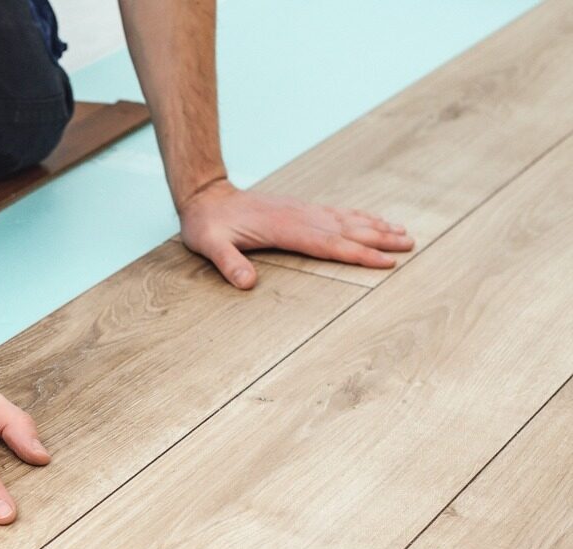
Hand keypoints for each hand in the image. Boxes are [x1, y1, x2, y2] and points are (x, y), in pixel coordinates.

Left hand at [178, 179, 414, 288]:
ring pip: (345, 219)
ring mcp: (300, 211)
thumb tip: (246, 283)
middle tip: (411, 244)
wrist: (205, 197)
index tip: (384, 261)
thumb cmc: (207, 225)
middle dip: (379, 238)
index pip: (328, 244)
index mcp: (283, 228)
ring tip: (403, 231)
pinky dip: (358, 216)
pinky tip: (372, 220)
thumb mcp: (210, 246)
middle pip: (346, 229)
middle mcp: (298, 217)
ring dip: (375, 225)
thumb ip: (228, 262)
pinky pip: (335, 212)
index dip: (358, 253)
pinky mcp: (298, 209)